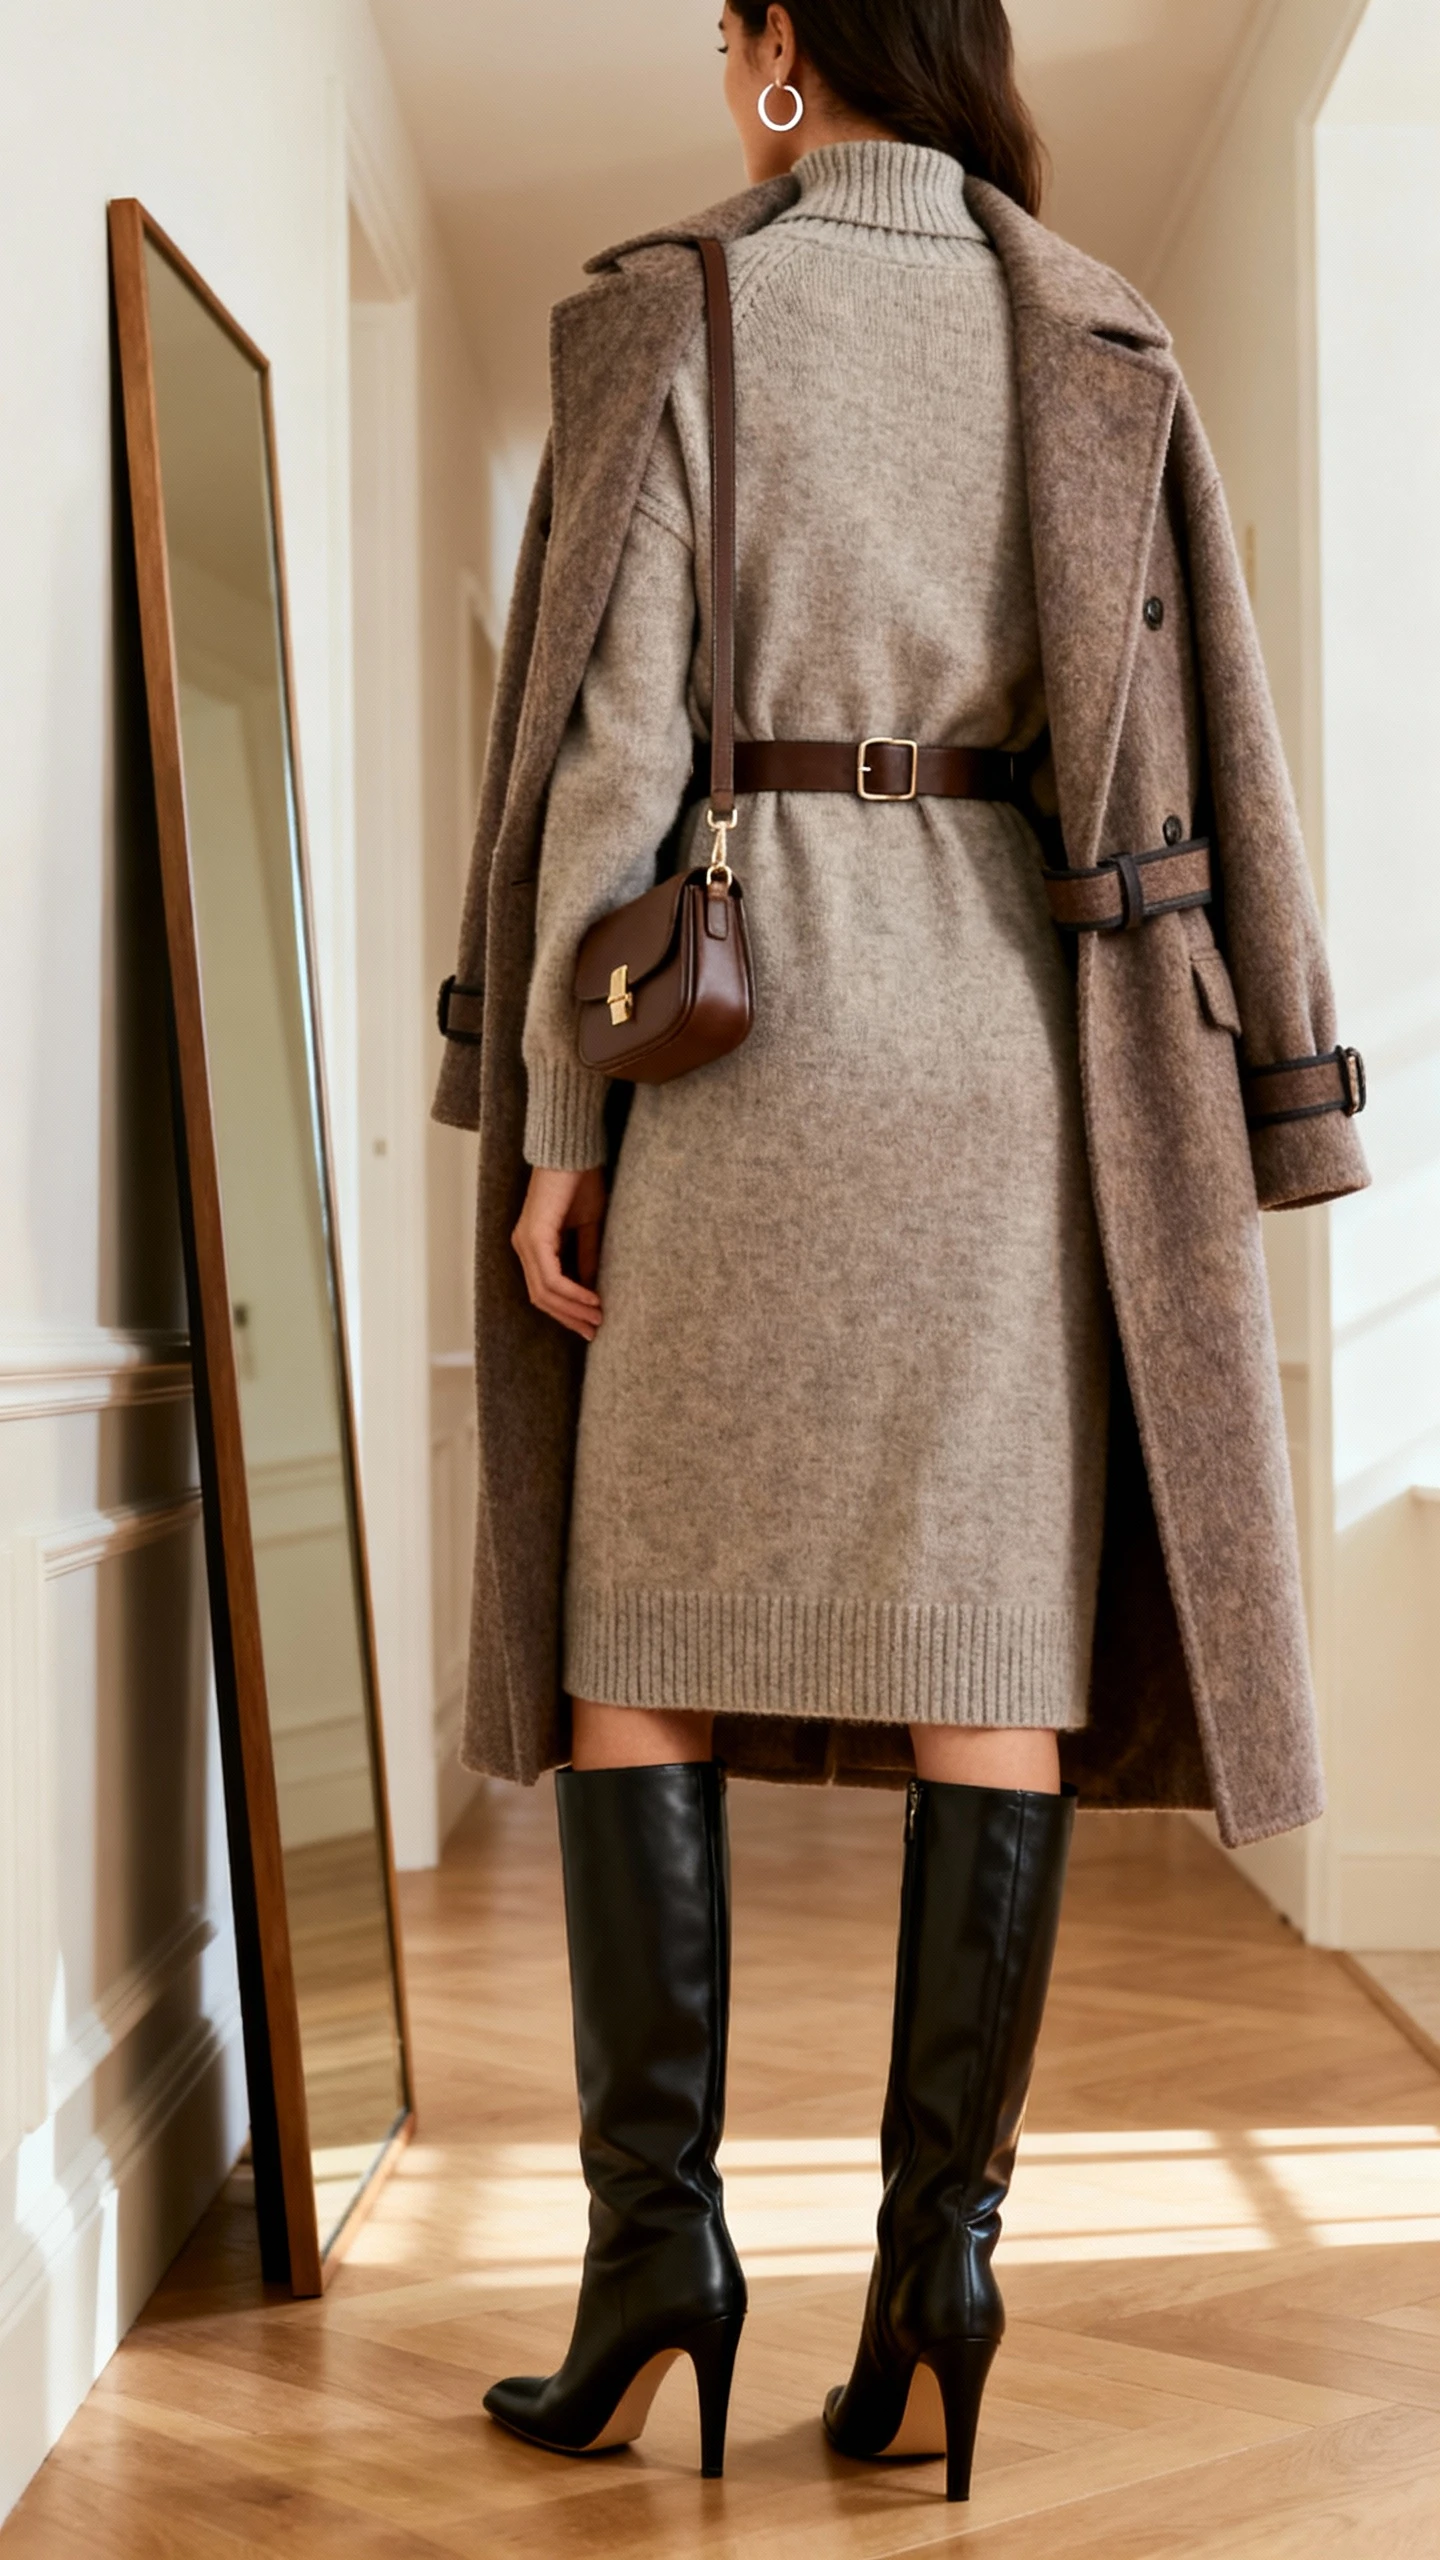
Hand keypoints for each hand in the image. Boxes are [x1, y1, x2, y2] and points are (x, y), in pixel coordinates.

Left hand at [512, 1165, 607, 1341]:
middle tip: (595, 1331)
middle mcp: (523, 1246)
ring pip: (544, 1292)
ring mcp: (525, 1242)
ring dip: (572, 1310)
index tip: (592, 1324)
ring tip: (598, 1319)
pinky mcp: (534, 1237)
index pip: (544, 1290)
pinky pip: (551, 1277)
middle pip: (541, 1298)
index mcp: (533, 1244)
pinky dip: (573, 1293)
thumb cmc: (581, 1180)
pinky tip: (593, 1299)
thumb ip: (585, 1257)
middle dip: (569, 1318)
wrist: (574, 1150)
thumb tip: (590, 1290)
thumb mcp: (589, 1226)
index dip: (567, 1310)